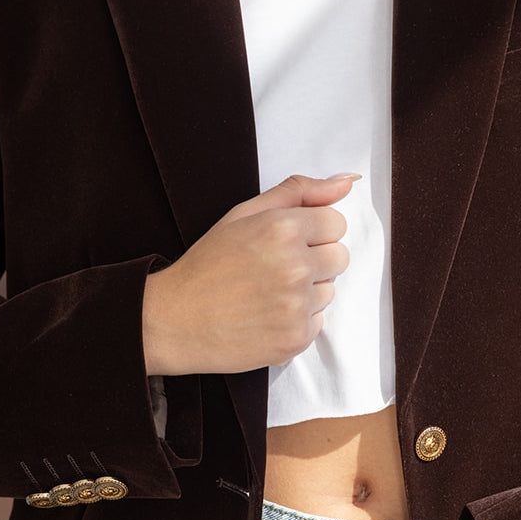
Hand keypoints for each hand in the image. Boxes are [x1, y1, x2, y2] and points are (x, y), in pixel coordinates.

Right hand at [142, 174, 356, 374]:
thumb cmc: (206, 266)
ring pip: (329, 290)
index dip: (311, 231)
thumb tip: (346, 181)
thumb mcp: (243, 214)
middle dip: (315, 260)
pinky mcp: (296, 338)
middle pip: (340, 257)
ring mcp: (297, 305)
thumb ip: (298, 192)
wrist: (174, 321)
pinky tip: (266, 316)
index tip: (285, 242)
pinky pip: (318, 322)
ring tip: (266, 294)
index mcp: (283, 228)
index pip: (336, 222)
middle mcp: (295, 266)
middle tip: (275, 269)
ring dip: (307, 292)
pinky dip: (297, 321)